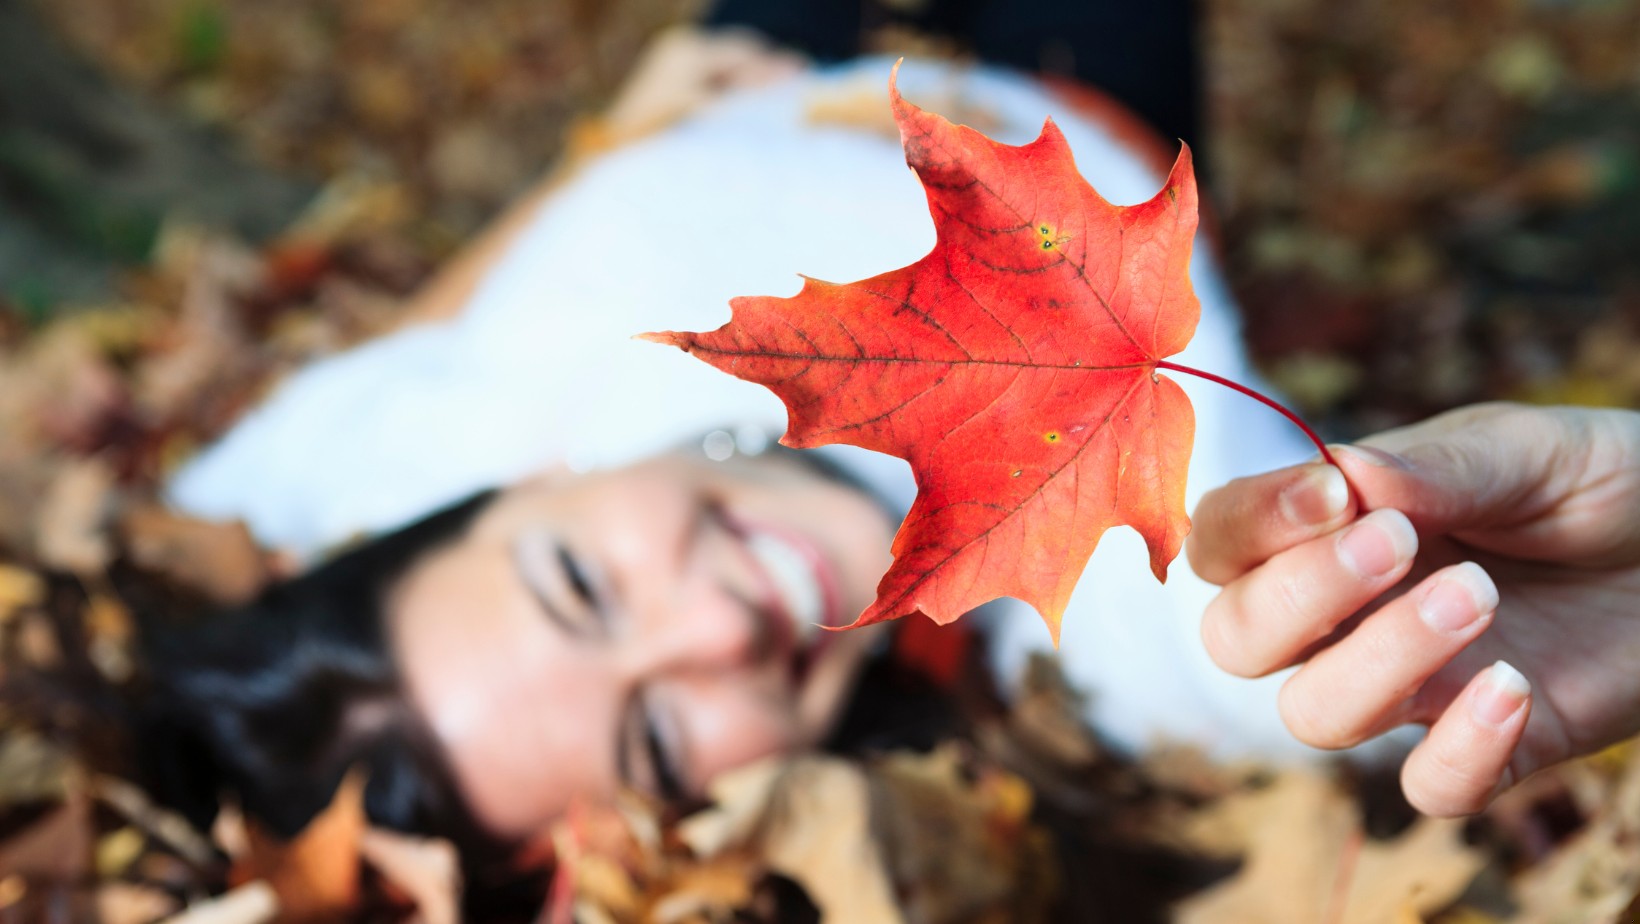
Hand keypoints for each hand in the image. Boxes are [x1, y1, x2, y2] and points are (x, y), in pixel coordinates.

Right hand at [1187, 402, 1639, 815]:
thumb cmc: (1600, 481)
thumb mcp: (1522, 448)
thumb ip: (1435, 463)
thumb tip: (1342, 472)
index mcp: (1333, 530)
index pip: (1225, 541)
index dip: (1251, 524)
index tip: (1332, 494)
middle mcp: (1349, 615)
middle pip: (1238, 639)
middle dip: (1297, 597)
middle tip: (1397, 544)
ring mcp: (1413, 686)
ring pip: (1315, 716)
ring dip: (1380, 661)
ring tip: (1479, 598)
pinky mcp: (1489, 748)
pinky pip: (1429, 789)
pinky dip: (1458, 752)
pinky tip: (1517, 692)